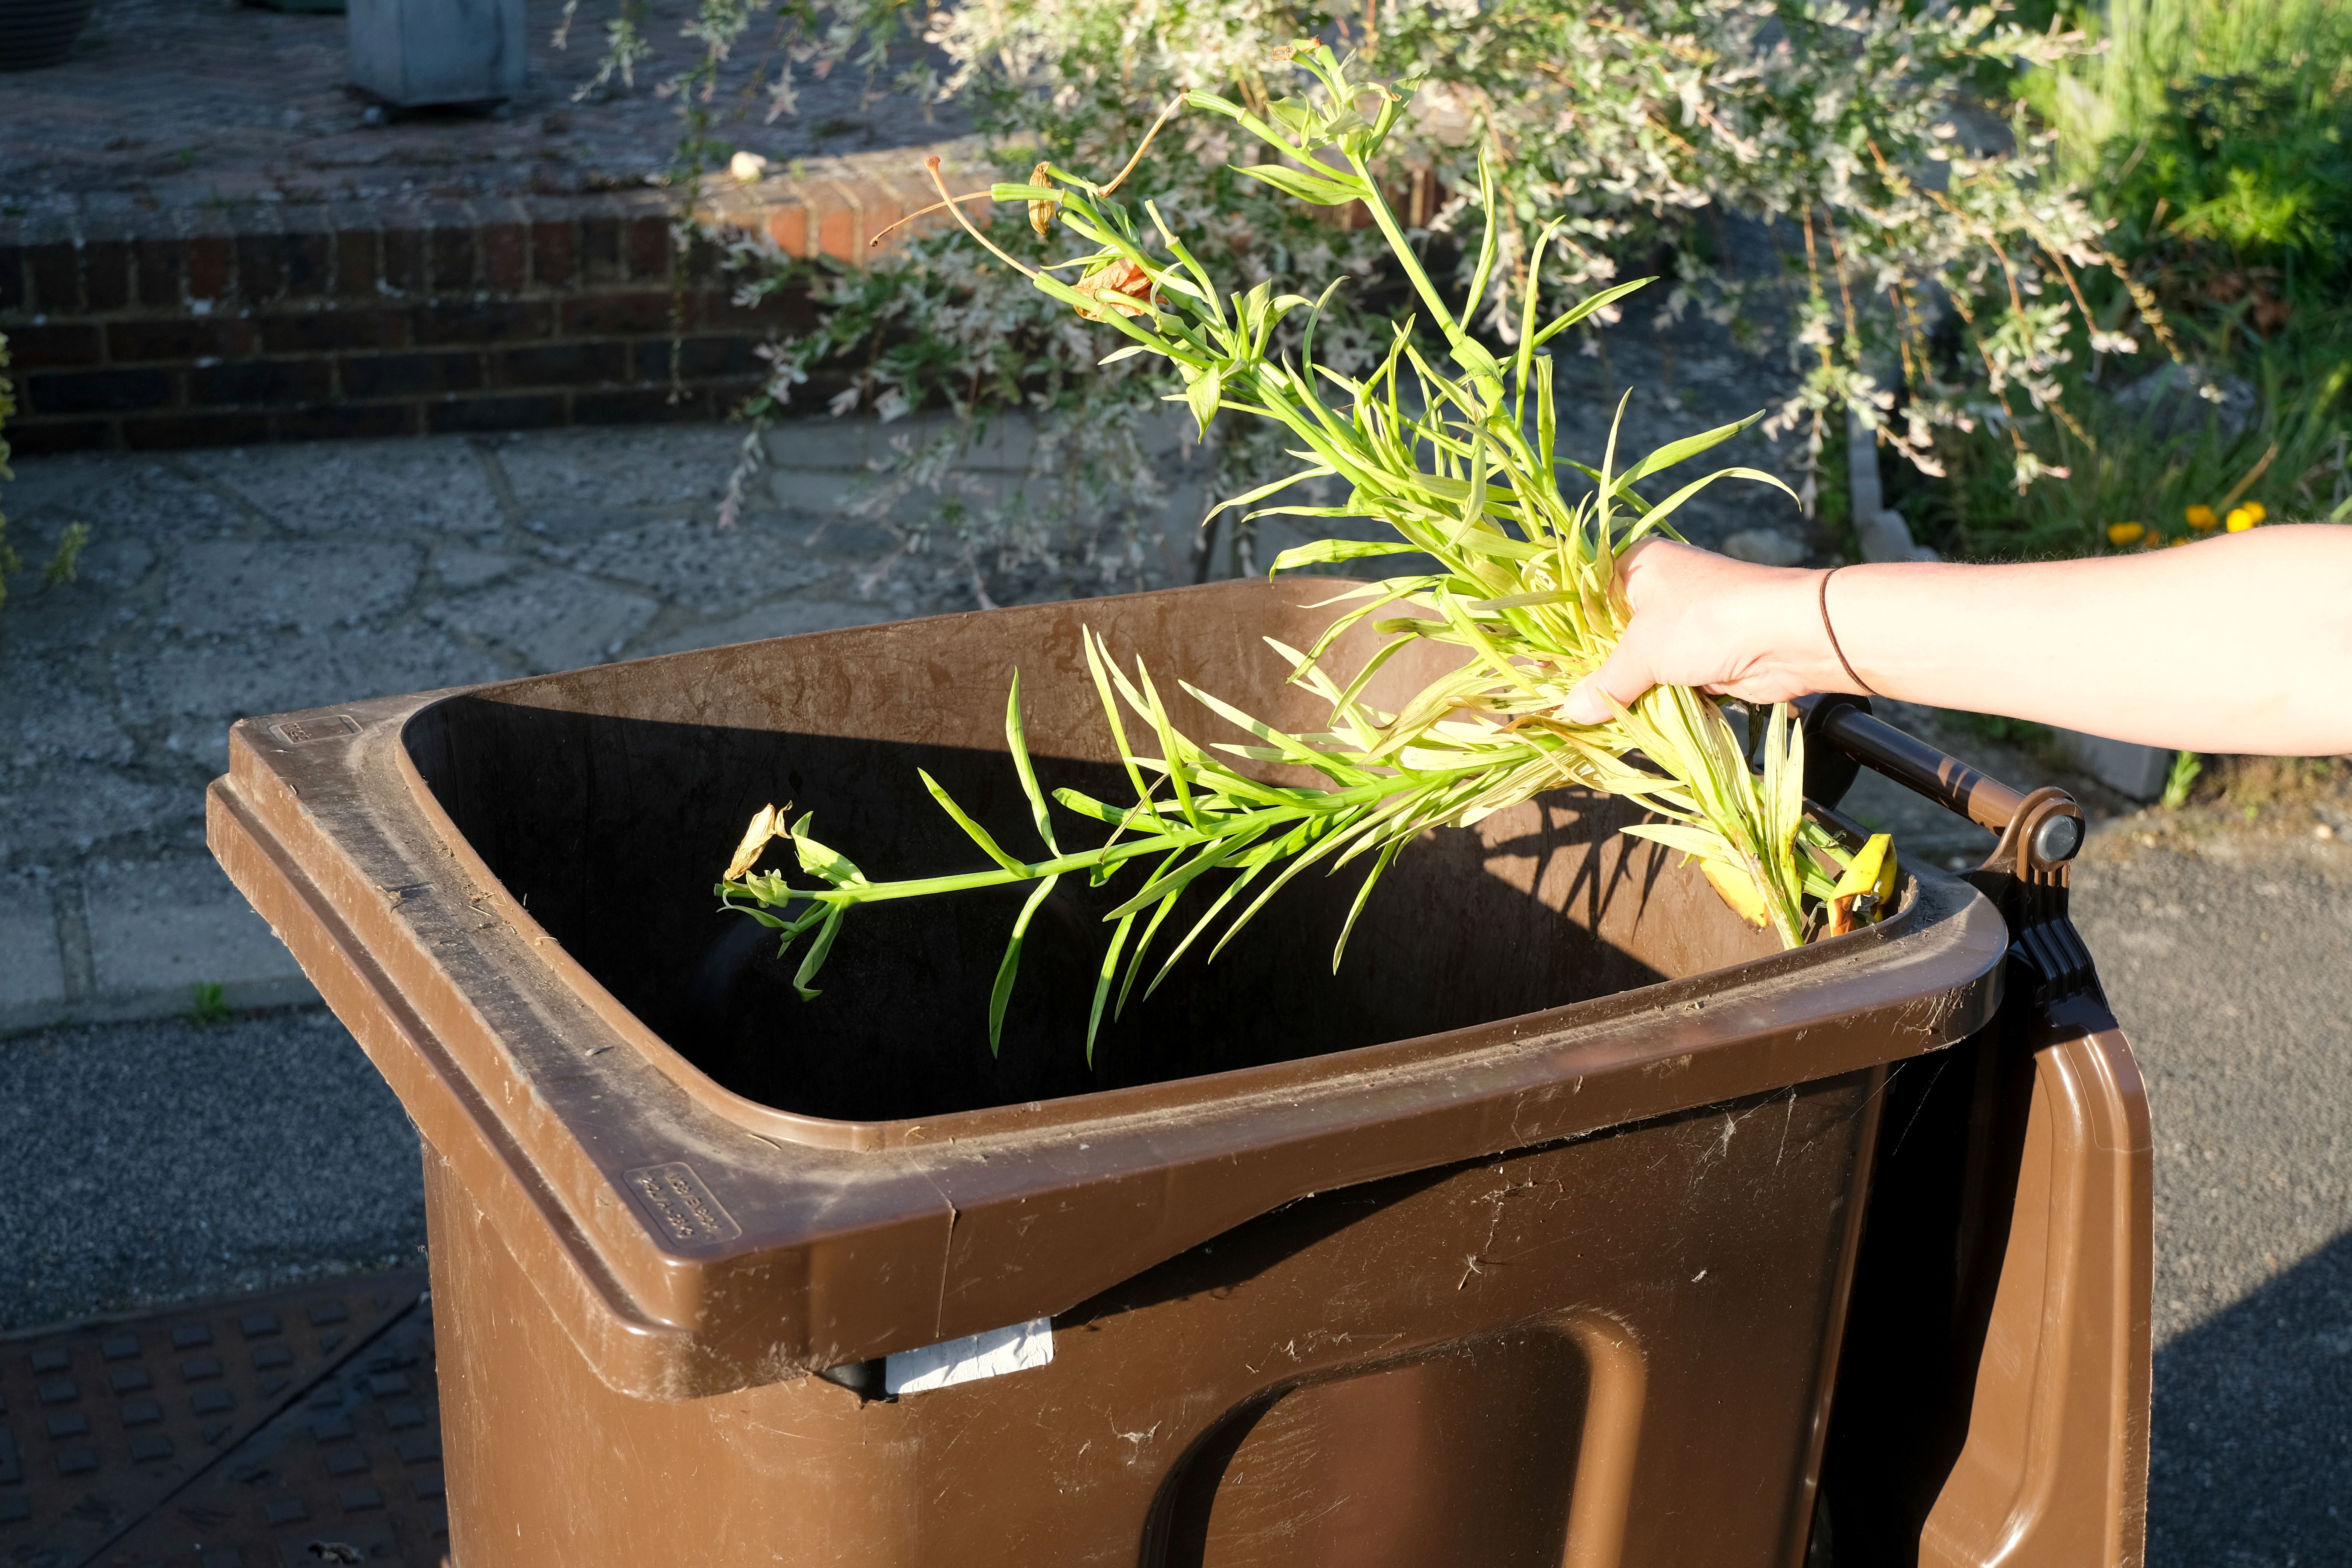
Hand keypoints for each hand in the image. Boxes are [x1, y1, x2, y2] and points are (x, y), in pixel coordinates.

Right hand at [1559, 540, 1845, 723]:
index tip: (1538, 669)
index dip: (1561, 636)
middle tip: (1558, 702)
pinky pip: (1665, 682)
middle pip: (1609, 636)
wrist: (1792, 636)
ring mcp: (1684, 624)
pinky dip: (1652, 701)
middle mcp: (1659, 590)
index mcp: (1636, 566)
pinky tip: (1628, 721)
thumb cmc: (1709, 621)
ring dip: (1624, 691)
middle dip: (1591, 671)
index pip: (1583, 600)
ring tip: (1588, 719)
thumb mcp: (1645, 651)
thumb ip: (1605, 683)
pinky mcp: (1704, 656)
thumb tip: (1569, 711)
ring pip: (1638, 663)